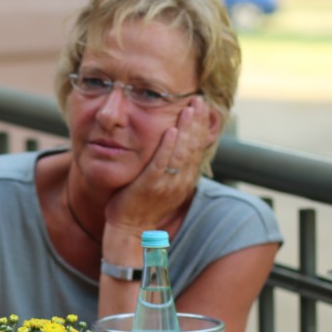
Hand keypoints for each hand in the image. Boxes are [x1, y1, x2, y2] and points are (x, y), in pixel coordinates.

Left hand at [106, 97, 214, 231]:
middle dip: (197, 121)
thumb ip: (169, 167)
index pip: (197, 148)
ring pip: (182, 152)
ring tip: (189, 108)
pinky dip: (168, 146)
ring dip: (187, 128)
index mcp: (184, 180)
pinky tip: (172, 130)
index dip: (200, 126)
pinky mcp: (150, 186)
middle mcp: (180, 181)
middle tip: (199, 99)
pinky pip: (162, 164)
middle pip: (194, 146)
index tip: (202, 107)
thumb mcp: (161, 185)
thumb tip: (174, 146)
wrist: (129, 231)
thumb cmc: (140, 207)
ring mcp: (167, 184)